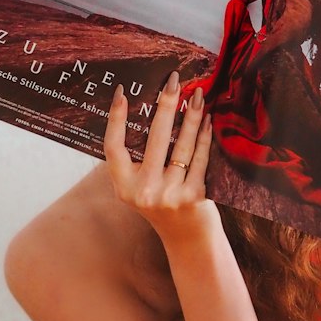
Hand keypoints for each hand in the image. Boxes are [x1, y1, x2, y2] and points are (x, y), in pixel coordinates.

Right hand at [103, 73, 215, 240]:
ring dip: (190, 116)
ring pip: (180, 145)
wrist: (188, 240)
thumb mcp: (141, 187)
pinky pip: (199, 158)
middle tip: (173, 81)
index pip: (113, 147)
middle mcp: (142, 192)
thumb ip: (139, 161)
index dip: (116, 119)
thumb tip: (149, 113)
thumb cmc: (164, 205)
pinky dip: (204, 136)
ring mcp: (168, 195)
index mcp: (123, 187)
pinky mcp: (193, 197)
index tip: (123, 93)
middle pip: (153, 138)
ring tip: (196, 95)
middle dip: (165, 105)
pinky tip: (207, 119)